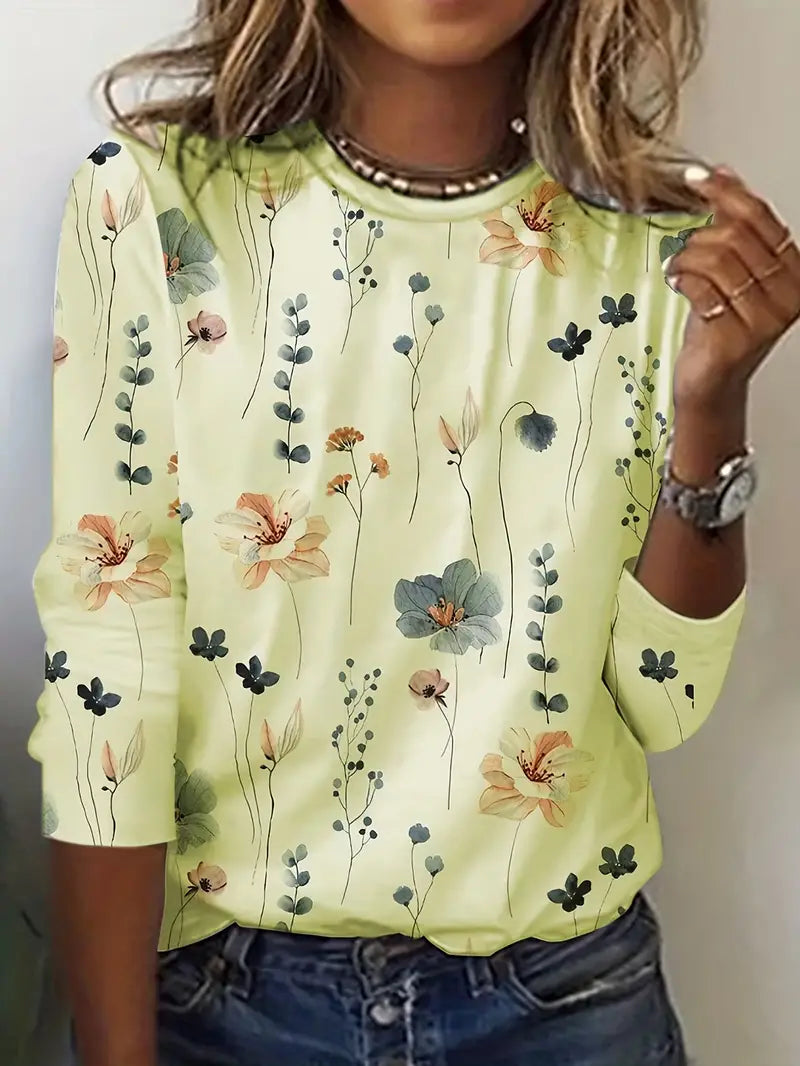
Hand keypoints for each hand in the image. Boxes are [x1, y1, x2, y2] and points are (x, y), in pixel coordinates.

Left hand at [664, 165, 799, 411]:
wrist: (711, 379)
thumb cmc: (720, 325)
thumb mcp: (731, 269)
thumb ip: (732, 224)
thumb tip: (723, 173)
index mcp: (793, 268)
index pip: (760, 216)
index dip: (725, 192)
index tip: (697, 178)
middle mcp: (788, 292)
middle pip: (735, 236)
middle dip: (699, 238)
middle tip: (686, 254)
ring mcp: (765, 316)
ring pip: (716, 258)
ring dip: (686, 259)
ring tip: (679, 271)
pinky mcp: (737, 336)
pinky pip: (702, 288)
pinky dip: (682, 280)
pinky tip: (678, 284)